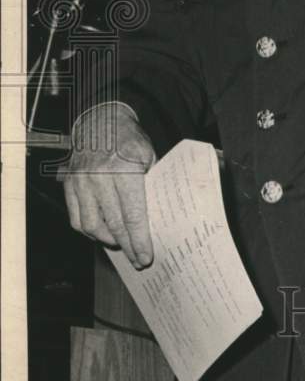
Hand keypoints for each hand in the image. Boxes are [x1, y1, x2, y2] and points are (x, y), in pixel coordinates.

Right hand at [62, 103, 155, 267]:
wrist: (101, 121)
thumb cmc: (130, 140)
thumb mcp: (149, 157)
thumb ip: (151, 185)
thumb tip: (158, 219)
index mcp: (124, 169)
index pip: (132, 214)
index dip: (139, 239)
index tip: (146, 255)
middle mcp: (99, 177)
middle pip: (113, 224)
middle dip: (128, 246)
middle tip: (138, 259)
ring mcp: (81, 181)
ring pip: (91, 225)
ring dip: (107, 240)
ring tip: (121, 245)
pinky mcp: (69, 184)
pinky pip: (76, 218)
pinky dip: (88, 231)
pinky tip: (102, 234)